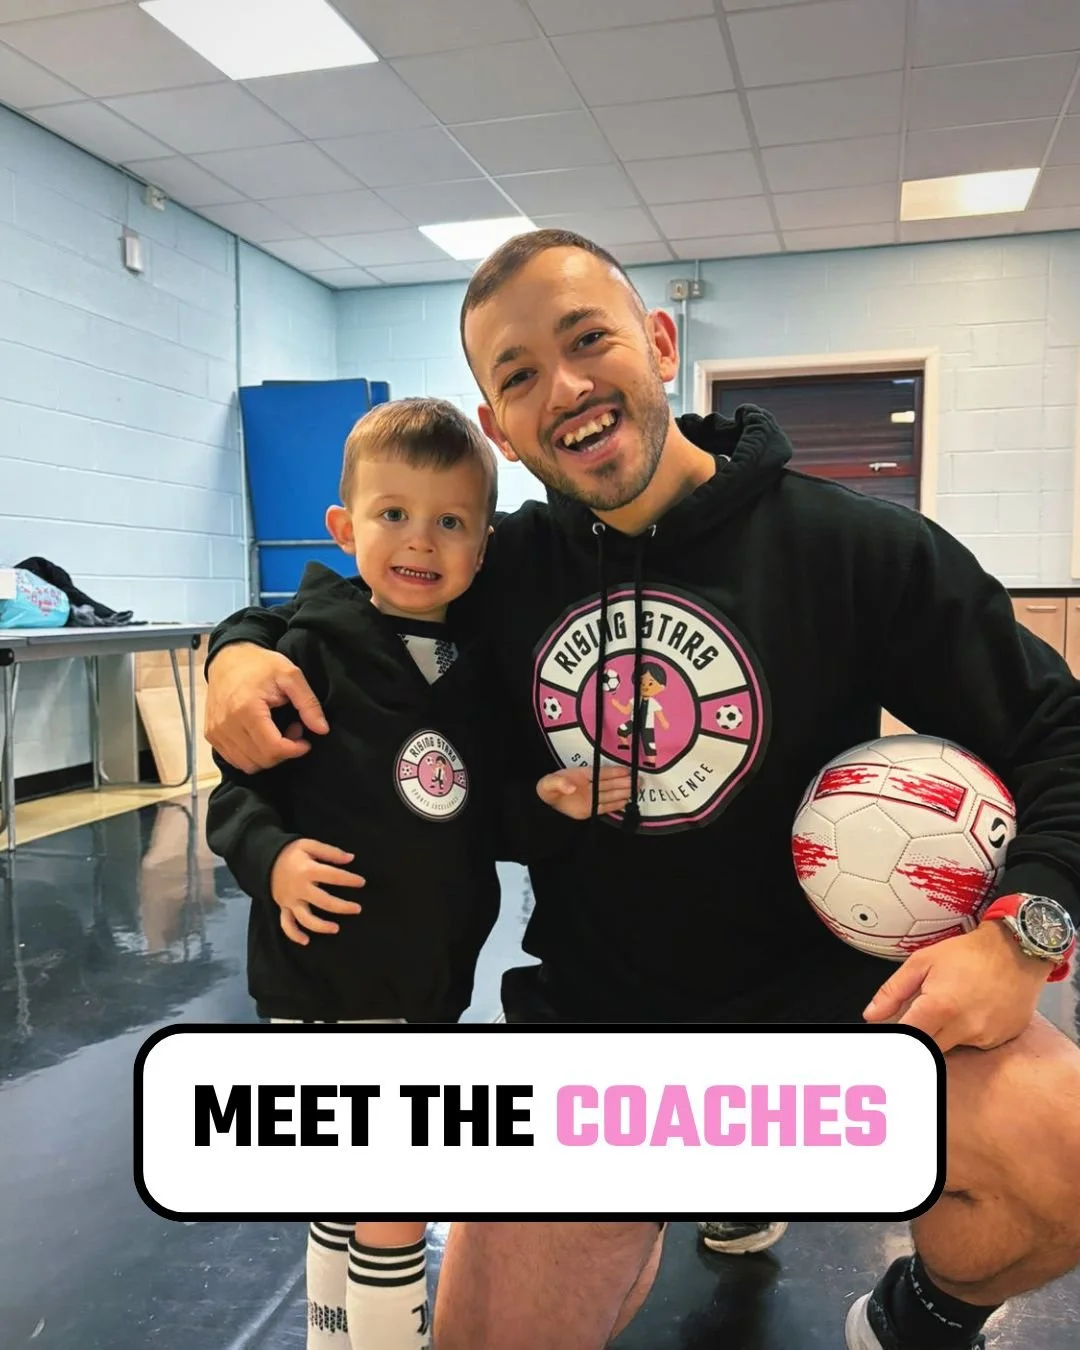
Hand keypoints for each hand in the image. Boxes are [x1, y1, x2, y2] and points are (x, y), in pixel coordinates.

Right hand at [205, 642, 327, 772]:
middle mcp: (227, 725)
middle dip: (283, 752)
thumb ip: (308, 703)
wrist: (228, 658)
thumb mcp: (290, 675)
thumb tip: (322, 730)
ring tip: (277, 733)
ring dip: (268, 755)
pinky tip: (261, 736)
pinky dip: (251, 755)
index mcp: (247, 709)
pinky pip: (234, 759)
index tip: (305, 740)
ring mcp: (215, 732)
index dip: (295, 750)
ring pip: (248, 765)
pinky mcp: (210, 735)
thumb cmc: (260, 665)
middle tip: (293, 730)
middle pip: (262, 760)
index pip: (273, 748)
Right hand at [269, 840, 364, 946]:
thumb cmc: (290, 852)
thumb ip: (330, 852)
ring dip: (320, 926)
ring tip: (336, 929)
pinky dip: (294, 934)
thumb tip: (350, 858)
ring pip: (305, 918)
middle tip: (357, 909)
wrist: (264, 859)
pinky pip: (286, 924)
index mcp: (307, 870)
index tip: (361, 882)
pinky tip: (306, 941)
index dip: (349, 880)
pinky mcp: (283, 907)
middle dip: (342, 906)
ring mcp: (290, 900)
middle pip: (323, 901)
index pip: (333, 876)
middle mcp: (299, 888)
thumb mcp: (309, 845)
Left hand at [537, 766, 632, 819]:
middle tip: (638, 780)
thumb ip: (559, 782)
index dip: (614, 772)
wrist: (543, 806)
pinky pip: (605, 807)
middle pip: (609, 784)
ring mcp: (590, 798)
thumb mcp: (548, 783)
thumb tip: (571, 786)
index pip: (601, 773)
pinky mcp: (590, 810)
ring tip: (636, 790)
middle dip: (624, 782)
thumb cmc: (547, 790)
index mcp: (581, 776)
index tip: (626, 771)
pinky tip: (625, 801)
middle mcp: (589, 786)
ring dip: (623, 792)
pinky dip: (616, 805)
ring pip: (610, 794)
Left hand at [863, 921, 1049, 1051]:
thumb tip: (872, 1014)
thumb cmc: (971, 953)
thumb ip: (893, 991)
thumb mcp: (923, 961)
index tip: (888, 1035)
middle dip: (918, 1037)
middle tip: (918, 1016)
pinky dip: (965, 1033)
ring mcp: (984, 1037)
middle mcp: (964, 1028)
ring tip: (950, 1006)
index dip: (894, 1038)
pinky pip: (973, 1044)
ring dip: (942, 1034)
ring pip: (950, 1048)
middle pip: (927, 1049)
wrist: (1017, 951)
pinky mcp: (1000, 1040)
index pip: (906, 1039)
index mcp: (940, 1007)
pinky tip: (970, 1010)